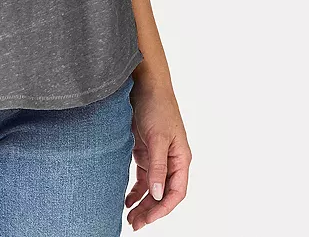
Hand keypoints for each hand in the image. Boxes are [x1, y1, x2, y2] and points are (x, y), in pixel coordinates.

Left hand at [125, 80, 190, 229]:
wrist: (146, 84)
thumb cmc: (157, 106)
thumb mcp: (157, 137)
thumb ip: (158, 166)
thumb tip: (158, 194)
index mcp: (181, 158)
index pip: (176, 192)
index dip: (163, 208)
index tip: (148, 219)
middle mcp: (171, 160)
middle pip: (163, 193)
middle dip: (151, 210)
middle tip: (135, 224)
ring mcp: (158, 156)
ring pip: (152, 187)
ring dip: (142, 202)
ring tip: (130, 217)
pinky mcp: (145, 150)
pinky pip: (142, 176)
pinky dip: (136, 189)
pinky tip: (127, 199)